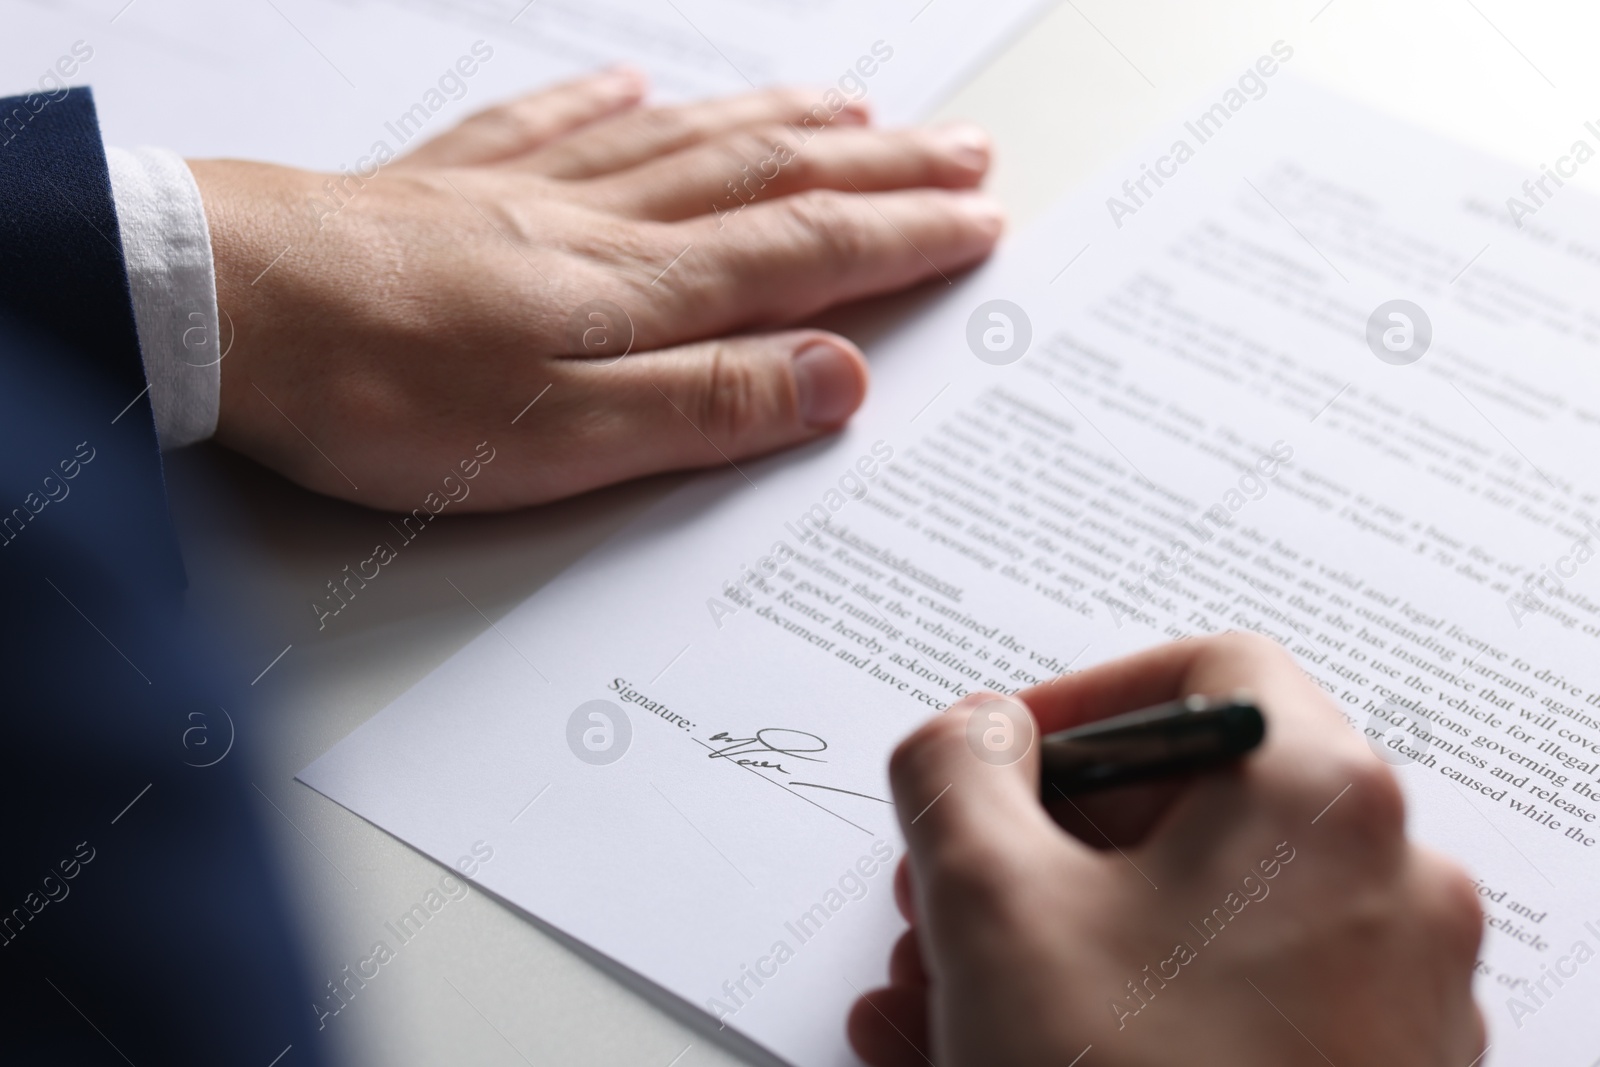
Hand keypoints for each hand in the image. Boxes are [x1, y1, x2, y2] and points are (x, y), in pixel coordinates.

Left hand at [188, 68, 1000, 509]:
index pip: (809, 251)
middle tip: (962, 149)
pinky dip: (616, 103)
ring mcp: (526, 192)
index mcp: (641, 290)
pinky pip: (556, 123)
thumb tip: (836, 377)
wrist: (221, 310)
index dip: (904, 234)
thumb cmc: (383, 390)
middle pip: (769, 176)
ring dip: (783, 120)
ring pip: (685, 141)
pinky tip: (639, 86)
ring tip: (851, 104)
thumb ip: (707, 404)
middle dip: (879, 163)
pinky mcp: (449, 186)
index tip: (980, 219)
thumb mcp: (566, 439)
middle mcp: (601, 223)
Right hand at [849, 632, 1485, 1066]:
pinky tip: (988, 1060)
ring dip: (1047, 940)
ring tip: (931, 995)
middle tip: (940, 891)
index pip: (1208, 674)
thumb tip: (975, 734)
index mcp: (1320, 802)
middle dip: (1032, 849)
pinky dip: (1112, 1011)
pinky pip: (1221, 1009)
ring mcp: (1388, 1001)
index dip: (1085, 701)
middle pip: (1186, 808)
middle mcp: (1386, 889)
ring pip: (1189, 923)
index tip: (1001, 762)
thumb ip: (957, 771)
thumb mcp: (990, 902)